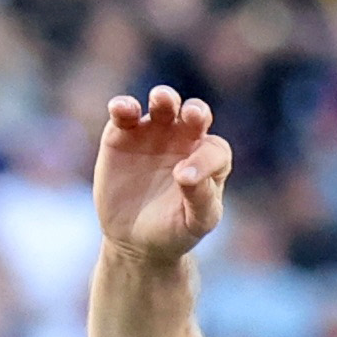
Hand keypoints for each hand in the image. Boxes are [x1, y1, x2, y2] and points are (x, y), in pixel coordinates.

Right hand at [95, 86, 232, 258]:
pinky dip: (123, 107)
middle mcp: (186, 140)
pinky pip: (125, 113)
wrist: (137, 239)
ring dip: (164, 98)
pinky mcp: (123, 134)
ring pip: (163, 105)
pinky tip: (121, 109)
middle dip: (195, 111)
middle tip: (192, 114)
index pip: (215, 151)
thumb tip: (185, 174)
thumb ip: (200, 199)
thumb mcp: (196, 222)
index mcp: (210, 161)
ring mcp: (154, 133)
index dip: (204, 160)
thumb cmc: (176, 230)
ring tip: (161, 99)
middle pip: (196, 114)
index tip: (184, 179)